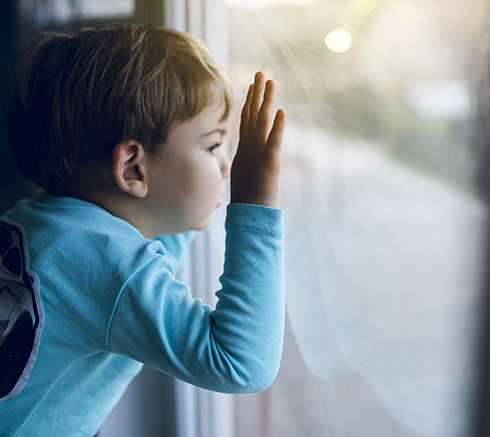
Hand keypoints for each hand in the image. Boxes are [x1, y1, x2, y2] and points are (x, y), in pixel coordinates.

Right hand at [230, 71, 285, 207]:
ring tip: (270, 82)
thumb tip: (243, 154)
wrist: (249, 211)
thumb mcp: (243, 171)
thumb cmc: (247, 195)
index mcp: (244, 147)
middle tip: (260, 73)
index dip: (248, 101)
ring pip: (262, 121)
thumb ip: (244, 157)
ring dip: (266, 101)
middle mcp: (249, 146)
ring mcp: (258, 152)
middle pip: (252, 113)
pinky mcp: (270, 161)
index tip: (251, 85)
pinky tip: (282, 111)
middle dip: (256, 92)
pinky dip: (279, 126)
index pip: (245, 119)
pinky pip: (274, 141)